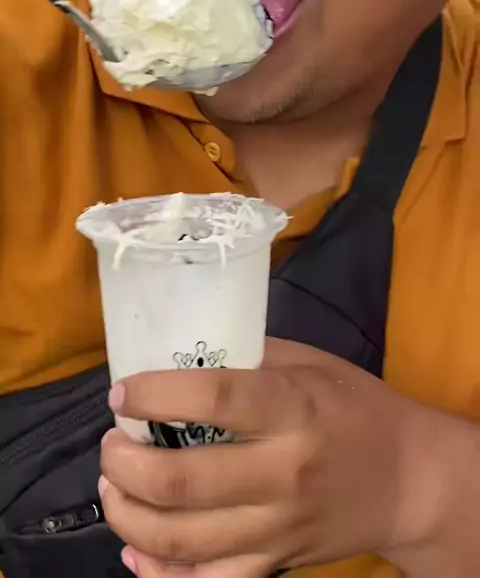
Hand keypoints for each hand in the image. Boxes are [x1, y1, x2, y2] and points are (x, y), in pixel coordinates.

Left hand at [99, 339, 454, 577]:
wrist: (409, 480)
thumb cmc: (357, 409)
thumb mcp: (311, 363)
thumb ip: (250, 356)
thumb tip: (183, 353)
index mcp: (292, 410)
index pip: (211, 397)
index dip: (154, 394)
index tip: (122, 391)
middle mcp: (282, 474)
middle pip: (182, 481)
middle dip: (124, 464)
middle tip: (112, 444)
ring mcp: (277, 528)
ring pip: (182, 540)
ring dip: (128, 515)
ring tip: (114, 488)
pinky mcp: (276, 565)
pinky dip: (160, 576)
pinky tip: (136, 552)